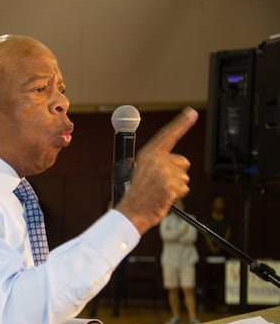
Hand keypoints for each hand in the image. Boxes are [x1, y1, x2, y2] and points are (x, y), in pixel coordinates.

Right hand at [116, 107, 197, 234]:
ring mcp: (164, 172)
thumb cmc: (138, 194)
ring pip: (184, 177)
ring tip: (160, 192)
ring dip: (176, 186)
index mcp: (149, 154)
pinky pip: (184, 188)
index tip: (191, 112)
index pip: (168, 135)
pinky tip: (164, 197)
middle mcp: (157, 160)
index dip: (181, 123)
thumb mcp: (144, 171)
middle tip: (162, 184)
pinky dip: (177, 195)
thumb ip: (160, 162)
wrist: (132, 210)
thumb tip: (181, 163)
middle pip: (183, 162)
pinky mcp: (170, 184)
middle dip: (178, 173)